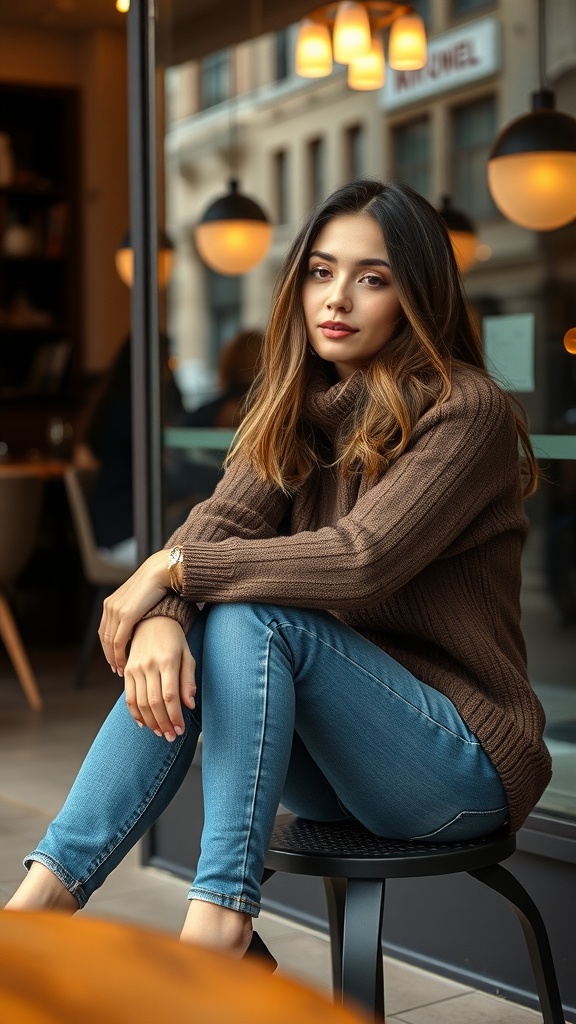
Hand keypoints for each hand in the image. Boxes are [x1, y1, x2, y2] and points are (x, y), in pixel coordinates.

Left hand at [99, 550, 169, 674]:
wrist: (160, 571)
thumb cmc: (155, 586)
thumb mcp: (138, 600)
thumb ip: (132, 612)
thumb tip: (135, 628)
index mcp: (110, 603)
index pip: (104, 631)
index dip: (107, 648)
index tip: (113, 660)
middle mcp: (109, 607)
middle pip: (105, 638)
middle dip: (109, 656)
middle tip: (116, 670)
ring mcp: (116, 610)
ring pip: (110, 642)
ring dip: (114, 658)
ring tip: (121, 670)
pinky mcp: (126, 614)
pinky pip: (119, 641)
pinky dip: (120, 654)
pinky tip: (125, 662)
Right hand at [124, 616, 195, 739]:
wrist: (152, 620)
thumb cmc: (175, 640)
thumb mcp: (188, 656)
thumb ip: (188, 681)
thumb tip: (189, 705)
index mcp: (168, 661)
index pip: (170, 696)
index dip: (175, 716)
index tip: (180, 730)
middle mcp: (149, 665)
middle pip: (154, 703)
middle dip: (164, 724)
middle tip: (171, 737)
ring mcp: (135, 668)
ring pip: (141, 703)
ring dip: (151, 722)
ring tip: (160, 733)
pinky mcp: (127, 670)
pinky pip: (129, 697)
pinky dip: (135, 713)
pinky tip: (144, 724)